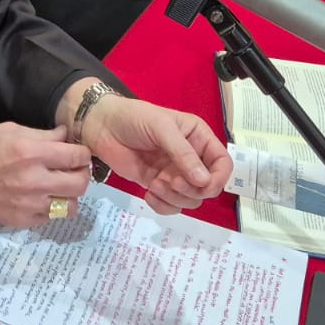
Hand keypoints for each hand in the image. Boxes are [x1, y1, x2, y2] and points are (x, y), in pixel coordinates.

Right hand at [0, 123, 92, 226]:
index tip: (80, 153)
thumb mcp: (9, 129)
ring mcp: (30, 205)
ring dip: (69, 195)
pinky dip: (51, 208)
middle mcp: (35, 181)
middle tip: (74, 170)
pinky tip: (41, 198)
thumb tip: (65, 135)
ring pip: (70, 206)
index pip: (76, 156)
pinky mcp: (23, 221)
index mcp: (32, 153)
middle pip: (80, 184)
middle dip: (82, 174)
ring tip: (59, 187)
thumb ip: (41, 134)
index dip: (83, 153)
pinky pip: (51, 217)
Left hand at [78, 96, 231, 215]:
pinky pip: (171, 205)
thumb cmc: (133, 118)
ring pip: (190, 200)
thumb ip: (183, 153)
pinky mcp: (157, 185)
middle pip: (208, 187)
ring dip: (175, 198)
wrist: (102, 125)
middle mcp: (191, 157)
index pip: (223, 164)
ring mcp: (174, 173)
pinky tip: (148, 194)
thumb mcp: (161, 127)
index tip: (201, 184)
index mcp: (198, 137)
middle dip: (192, 190)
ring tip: (154, 184)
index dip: (217, 179)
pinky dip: (162, 206)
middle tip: (171, 181)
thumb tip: (204, 181)